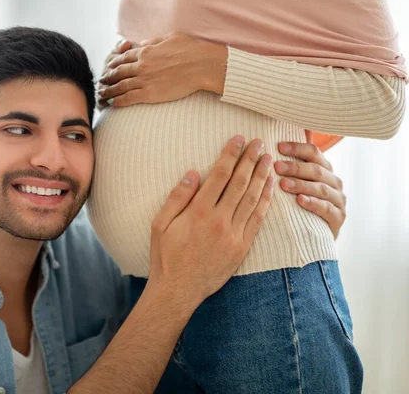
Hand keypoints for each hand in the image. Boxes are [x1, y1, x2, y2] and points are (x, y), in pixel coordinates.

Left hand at [97, 33, 227, 106]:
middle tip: (101, 81)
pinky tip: (112, 103)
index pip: (124, 57)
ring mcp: (144, 79)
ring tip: (102, 93)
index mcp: (146, 51)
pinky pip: (129, 98)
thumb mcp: (171, 38)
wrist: (200, 65)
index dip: (115, 63)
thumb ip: (155, 41)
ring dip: (109, 90)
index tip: (109, 67)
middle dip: (108, 77)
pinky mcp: (149, 93)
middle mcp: (141, 65)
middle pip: (119, 72)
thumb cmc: (191, 50)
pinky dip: (118, 101)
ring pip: (120, 85)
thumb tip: (144, 42)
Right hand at [148, 136, 273, 305]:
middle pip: (240, 183)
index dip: (231, 155)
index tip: (238, 139)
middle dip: (251, 160)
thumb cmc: (166, 256)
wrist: (178, 290)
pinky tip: (270, 188)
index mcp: (198, 212)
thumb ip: (177, 197)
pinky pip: (258, 220)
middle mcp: (219, 221)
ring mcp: (233, 235)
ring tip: (268, 159)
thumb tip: (193, 173)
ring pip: (253, 199)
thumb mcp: (160, 224)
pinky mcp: (242, 247)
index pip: (219, 175)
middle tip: (259, 142)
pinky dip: (266, 201)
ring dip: (262, 176)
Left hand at [276, 142, 346, 238]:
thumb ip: (288, 168)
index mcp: (324, 169)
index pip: (313, 153)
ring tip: (283, 184)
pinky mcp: (338, 217)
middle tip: (276, 166)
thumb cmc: (298, 205)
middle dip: (295, 167)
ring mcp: (338, 200)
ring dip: (301, 185)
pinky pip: (326, 208)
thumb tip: (271, 143)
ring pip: (321, 188)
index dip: (297, 148)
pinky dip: (312, 203)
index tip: (278, 147)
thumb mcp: (295, 184)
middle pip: (316, 170)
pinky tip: (300, 200)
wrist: (312, 237)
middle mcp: (334, 182)